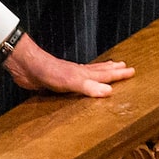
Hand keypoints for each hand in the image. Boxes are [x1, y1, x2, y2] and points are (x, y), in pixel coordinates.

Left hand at [3, 32, 133, 96]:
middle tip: (125, 66)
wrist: (26, 66)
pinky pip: (77, 84)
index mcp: (83, 73)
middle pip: (99, 71)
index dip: (118, 74)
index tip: (132, 70)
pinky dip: (84, 83)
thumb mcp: (70, 81)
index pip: (105, 74)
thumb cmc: (47, 72)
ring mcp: (68, 77)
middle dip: (113, 70)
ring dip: (100, 73)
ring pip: (88, 74)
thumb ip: (88, 87)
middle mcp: (78, 73)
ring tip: (109, 70)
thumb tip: (110, 92)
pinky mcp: (57, 83)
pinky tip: (81, 84)